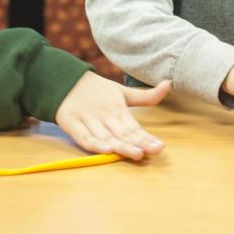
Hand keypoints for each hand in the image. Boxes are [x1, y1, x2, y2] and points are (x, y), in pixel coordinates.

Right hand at [55, 72, 169, 159]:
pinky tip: (106, 150)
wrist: (64, 79)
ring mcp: (88, 119)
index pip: (134, 127)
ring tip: (136, 153)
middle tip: (154, 151)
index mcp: (117, 108)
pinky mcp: (71, 123)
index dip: (147, 138)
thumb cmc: (97, 90)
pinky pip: (83, 136)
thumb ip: (146, 96)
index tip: (160, 147)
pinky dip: (94, 144)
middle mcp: (104, 114)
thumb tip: (169, 84)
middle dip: (139, 143)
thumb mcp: (121, 91)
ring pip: (106, 136)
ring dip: (121, 146)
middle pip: (123, 133)